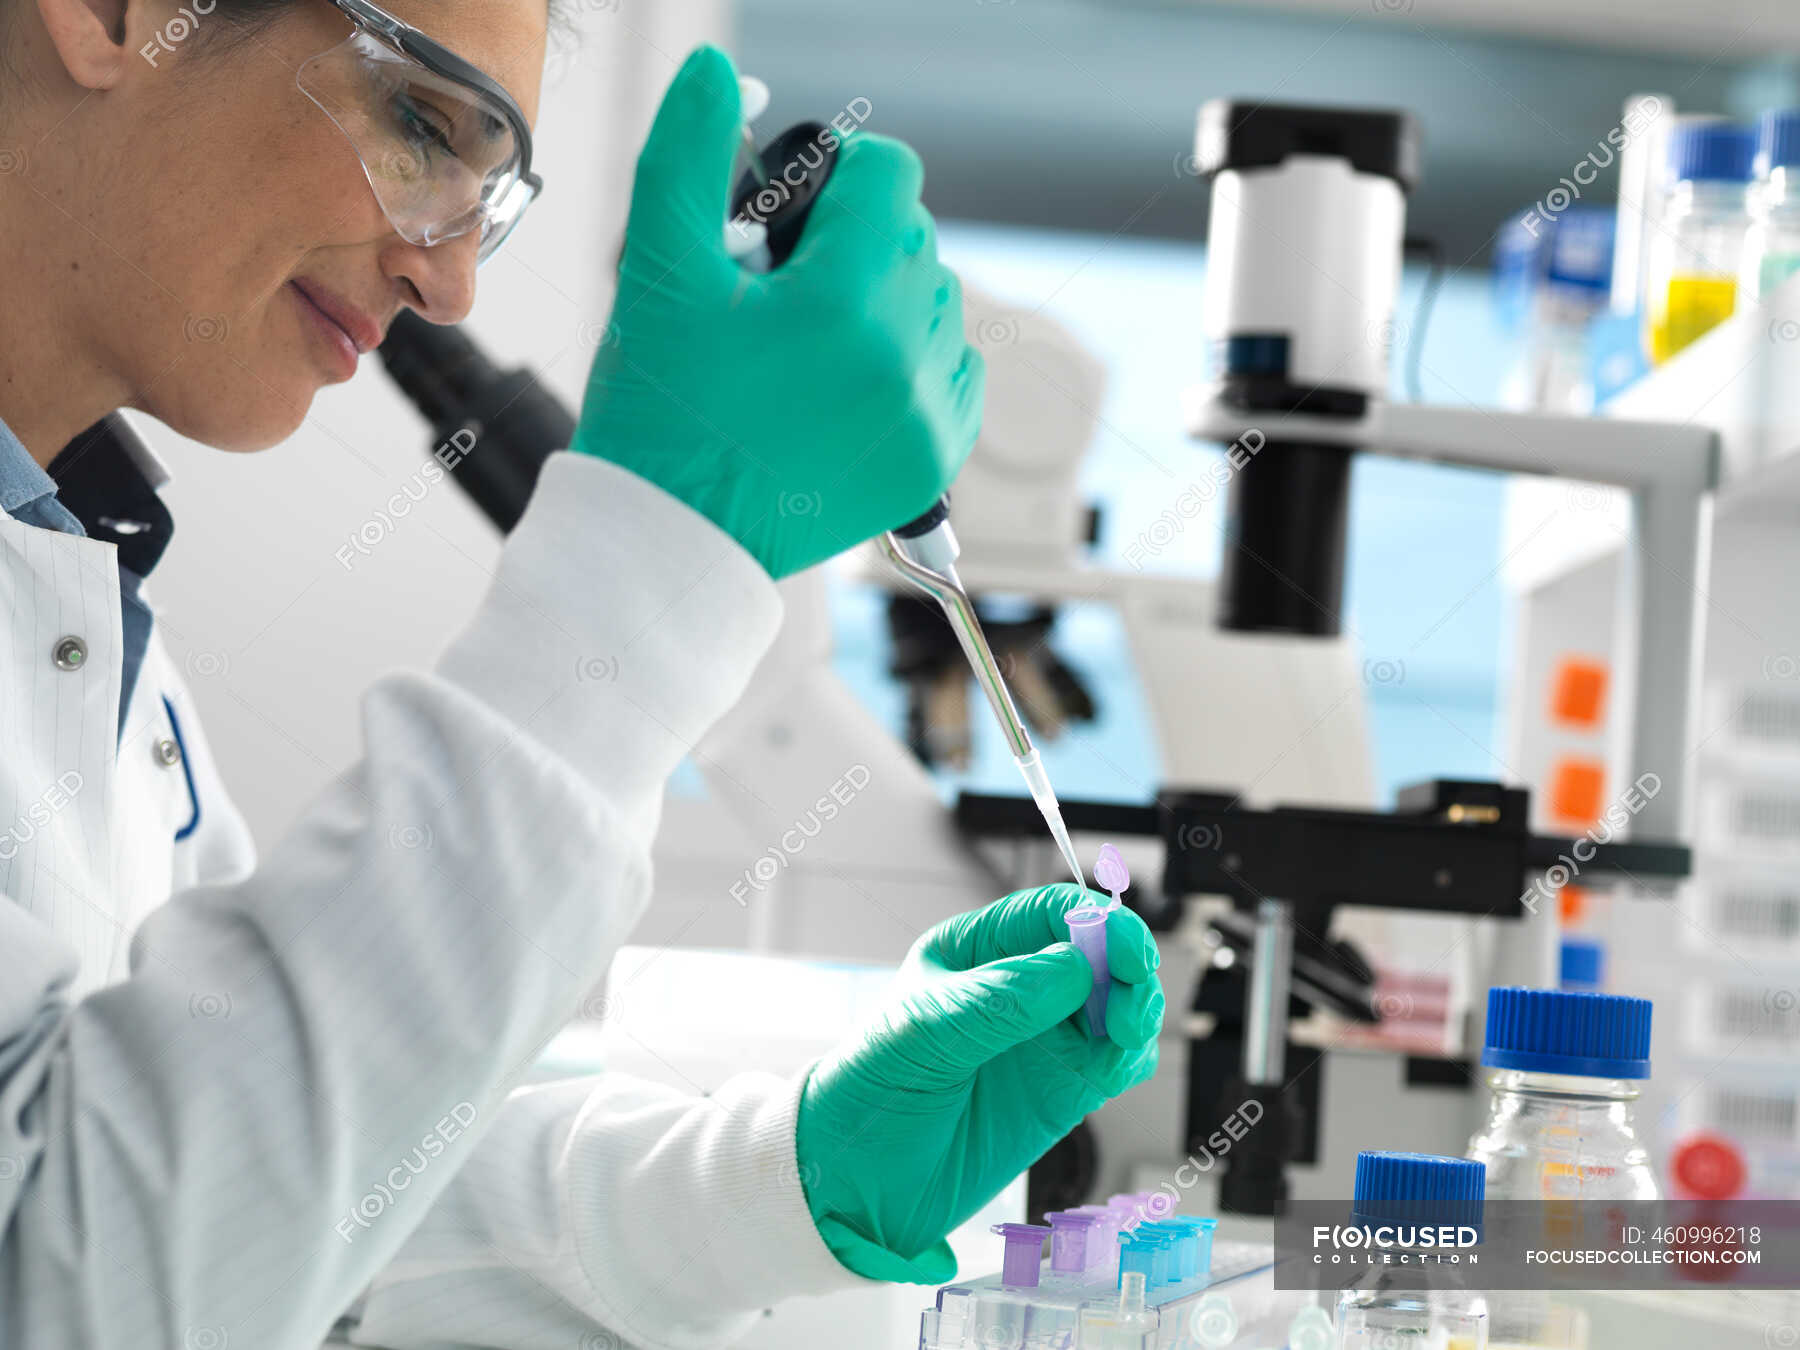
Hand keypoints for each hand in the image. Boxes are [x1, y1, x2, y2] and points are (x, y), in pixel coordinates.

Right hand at [568, 45, 983, 579]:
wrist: (672, 540)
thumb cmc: (660, 413)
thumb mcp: (658, 271)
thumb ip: (688, 154)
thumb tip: (716, 75)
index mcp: (850, 302)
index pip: (890, 176)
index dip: (836, 177)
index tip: (789, 217)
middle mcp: (909, 359)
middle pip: (914, 237)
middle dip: (851, 242)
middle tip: (777, 290)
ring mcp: (930, 416)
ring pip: (937, 302)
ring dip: (885, 299)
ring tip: (806, 339)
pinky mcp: (934, 462)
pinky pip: (955, 371)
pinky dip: (911, 359)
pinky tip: (844, 379)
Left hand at [794, 884, 1163, 1281]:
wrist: (859, 1181)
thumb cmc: (871, 1090)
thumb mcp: (924, 1033)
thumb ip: (1000, 1001)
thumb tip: (1077, 968)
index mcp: (979, 950)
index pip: (1052, 912)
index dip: (1097, 923)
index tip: (1124, 953)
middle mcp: (1020, 986)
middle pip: (1100, 953)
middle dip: (1128, 968)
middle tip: (1129, 1009)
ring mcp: (1046, 1037)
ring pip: (1119, 1002)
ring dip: (1138, 1010)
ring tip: (1124, 1038)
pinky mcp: (1065, 1088)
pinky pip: (1119, 1058)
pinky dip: (1133, 1056)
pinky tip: (1119, 1066)